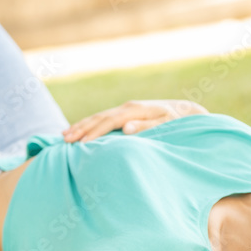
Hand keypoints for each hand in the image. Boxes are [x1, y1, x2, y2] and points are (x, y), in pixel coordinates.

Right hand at [62, 99, 208, 141]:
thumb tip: (125, 128)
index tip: (81, 143)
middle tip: (65, 140)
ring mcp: (126, 109)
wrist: (185, 111)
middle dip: (81, 128)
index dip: (94, 132)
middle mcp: (127, 107)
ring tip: (65, 135)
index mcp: (135, 110)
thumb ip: (146, 127)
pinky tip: (80, 130)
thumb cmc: (177, 122)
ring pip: (99, 117)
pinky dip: (90, 124)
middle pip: (99, 117)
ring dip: (82, 125)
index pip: (109, 122)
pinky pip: (104, 119)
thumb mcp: (166, 125)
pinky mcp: (126, 113)